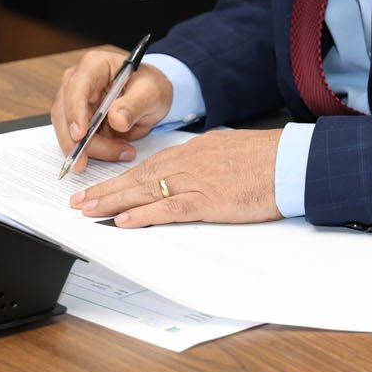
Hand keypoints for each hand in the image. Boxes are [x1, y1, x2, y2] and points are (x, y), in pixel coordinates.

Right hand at [50, 47, 172, 171]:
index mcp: (95, 65)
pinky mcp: (75, 119)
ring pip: (67, 130)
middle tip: (92, 160)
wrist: (150, 97)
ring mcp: (73, 100)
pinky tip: (113, 152)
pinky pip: (75, 139)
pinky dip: (92, 150)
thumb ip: (135, 105)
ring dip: (90, 147)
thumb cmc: (150, 87)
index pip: (78, 87)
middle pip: (66, 112)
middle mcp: (78, 80)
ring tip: (121, 152)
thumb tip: (116, 120)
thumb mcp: (152, 93)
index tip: (81, 134)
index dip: (75, 111)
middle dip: (79, 140)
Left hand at [70, 128, 283, 226]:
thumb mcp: (228, 151)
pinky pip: (170, 209)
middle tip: (79, 202)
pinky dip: (145, 215)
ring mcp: (197, 181)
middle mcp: (189, 162)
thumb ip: (205, 161)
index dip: (121, 178)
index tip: (100, 188)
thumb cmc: (267, 159)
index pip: (148, 165)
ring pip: (146, 191)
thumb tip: (190, 173)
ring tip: (89, 211)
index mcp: (194, 150)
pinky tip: (125, 221)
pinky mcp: (209, 200)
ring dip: (114, 203)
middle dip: (106, 191)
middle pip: (139, 177)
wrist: (292, 162)